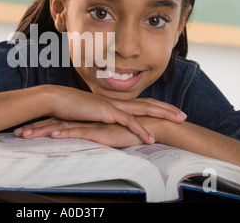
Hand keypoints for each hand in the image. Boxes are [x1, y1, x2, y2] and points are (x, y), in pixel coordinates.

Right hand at [22, 86, 185, 143]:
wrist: (56, 99)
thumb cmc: (69, 107)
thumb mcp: (88, 114)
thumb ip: (99, 117)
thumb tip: (105, 123)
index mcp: (113, 102)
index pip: (140, 103)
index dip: (156, 106)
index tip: (169, 111)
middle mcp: (116, 102)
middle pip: (148, 103)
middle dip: (167, 109)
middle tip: (183, 114)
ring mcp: (113, 106)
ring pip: (144, 110)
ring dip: (162, 115)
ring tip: (178, 121)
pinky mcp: (106, 113)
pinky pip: (128, 122)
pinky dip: (140, 130)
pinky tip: (150, 139)